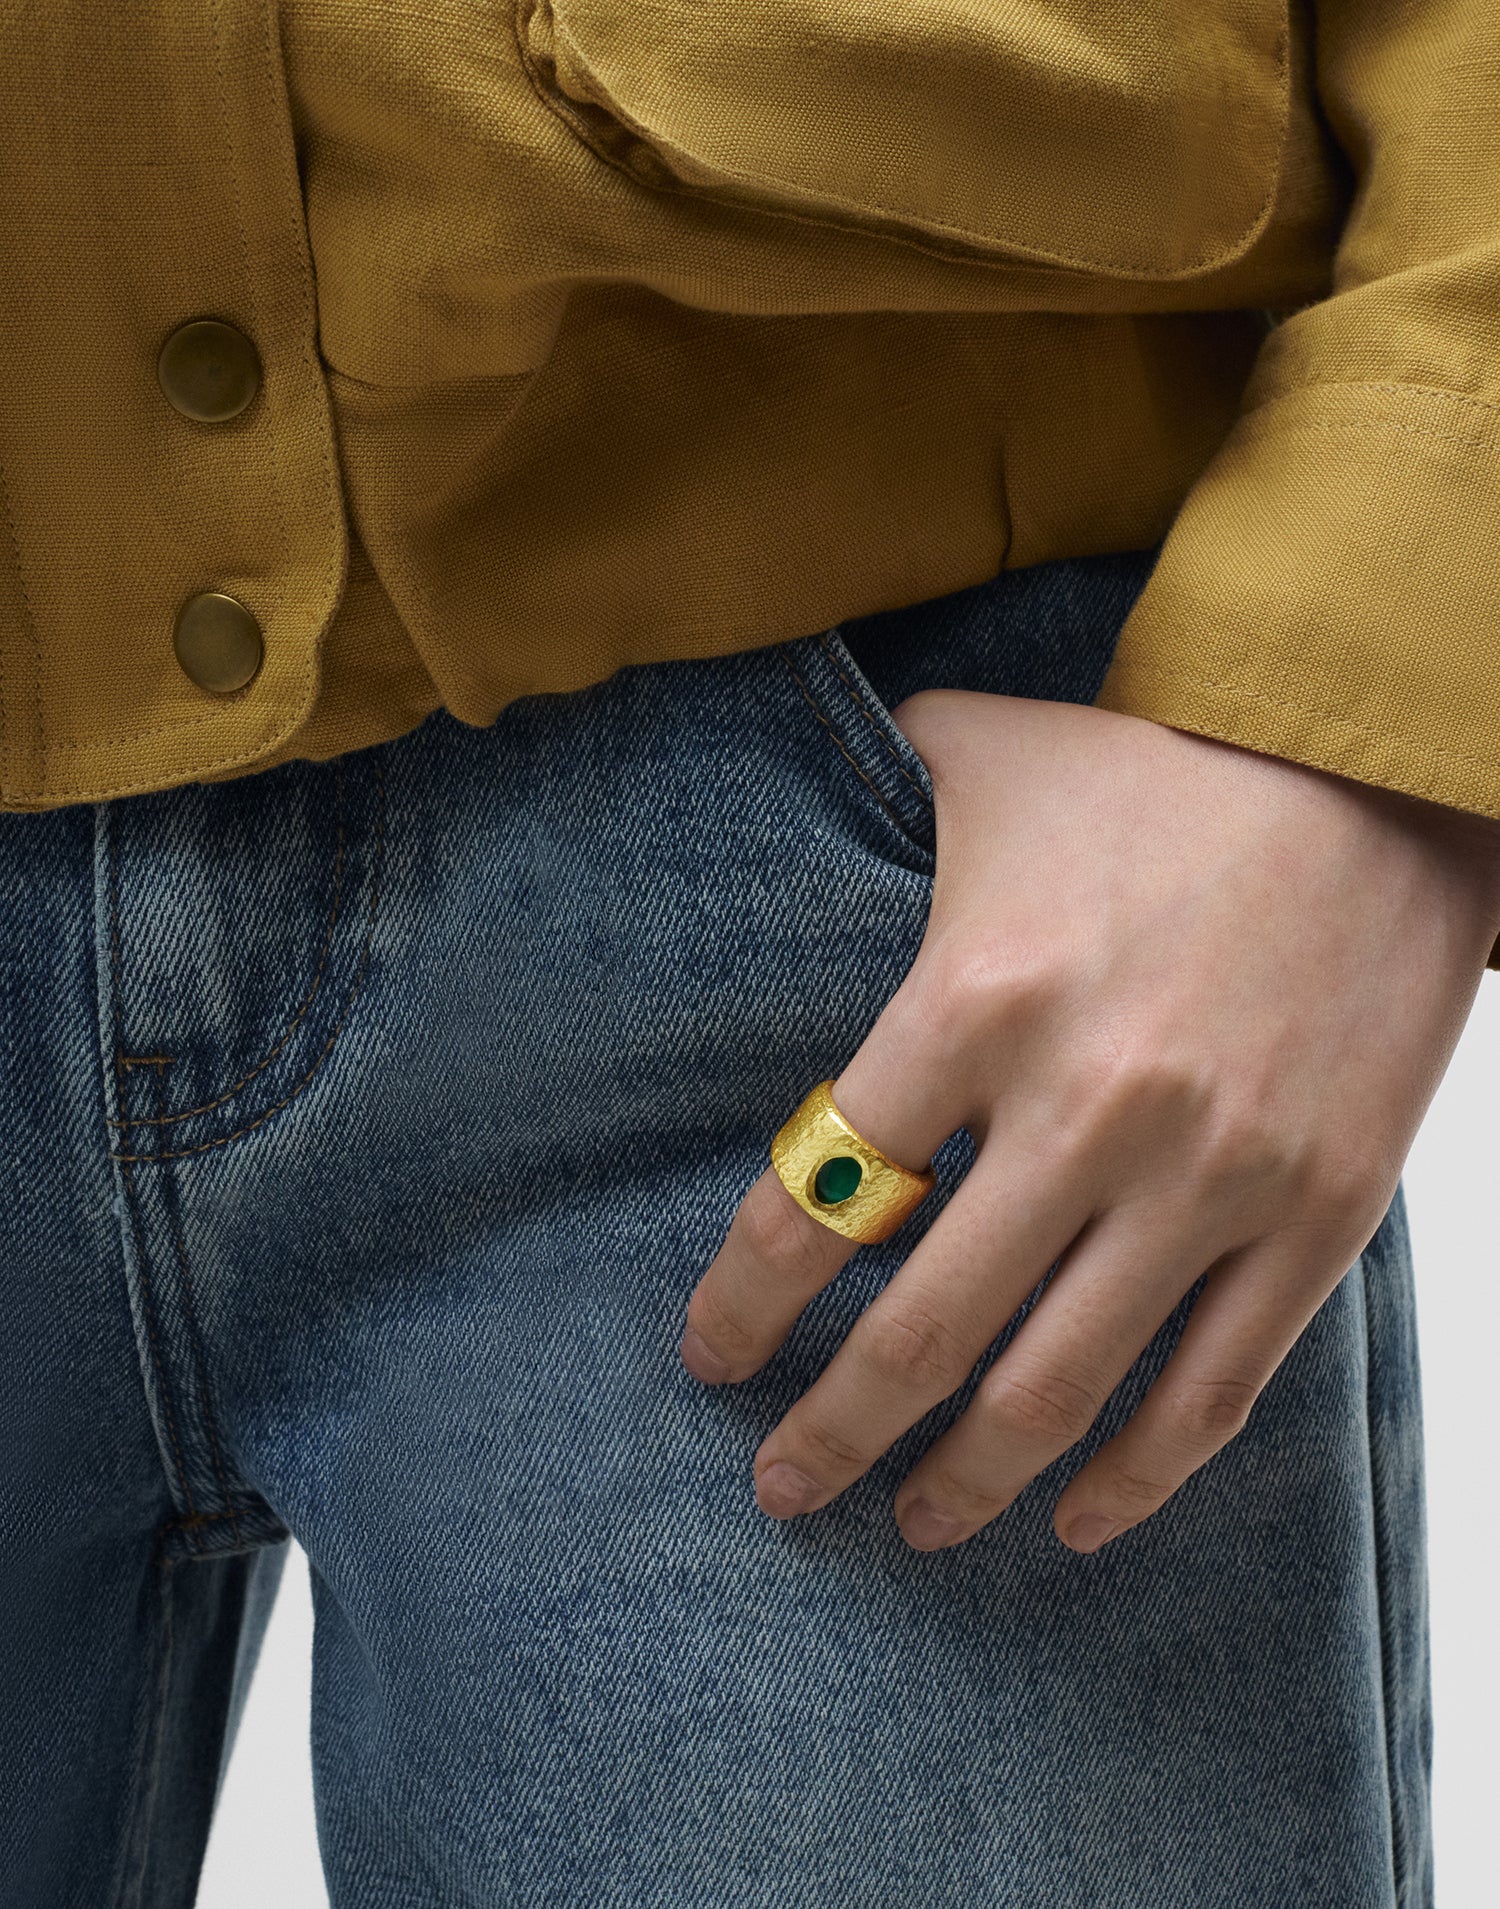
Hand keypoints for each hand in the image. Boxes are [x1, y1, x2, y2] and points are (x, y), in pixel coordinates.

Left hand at [681, 691, 1499, 1552]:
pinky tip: (1074, 1518)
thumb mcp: (990, 753)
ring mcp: (1212, 1175)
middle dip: (832, 1432)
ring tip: (912, 1524)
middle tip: (781, 1486)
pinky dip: (1135, 1478)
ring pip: (1058, 1390)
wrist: (1382, 771)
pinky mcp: (1319, 1214)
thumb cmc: (1164, 768)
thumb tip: (785, 791)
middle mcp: (1087, 1106)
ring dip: (967, 1483)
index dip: (747, 1303)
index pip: (819, 1198)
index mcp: (977, 1000)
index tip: (712, 1358)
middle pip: (922, 1330)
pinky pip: (1214, 1390)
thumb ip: (871, 783)